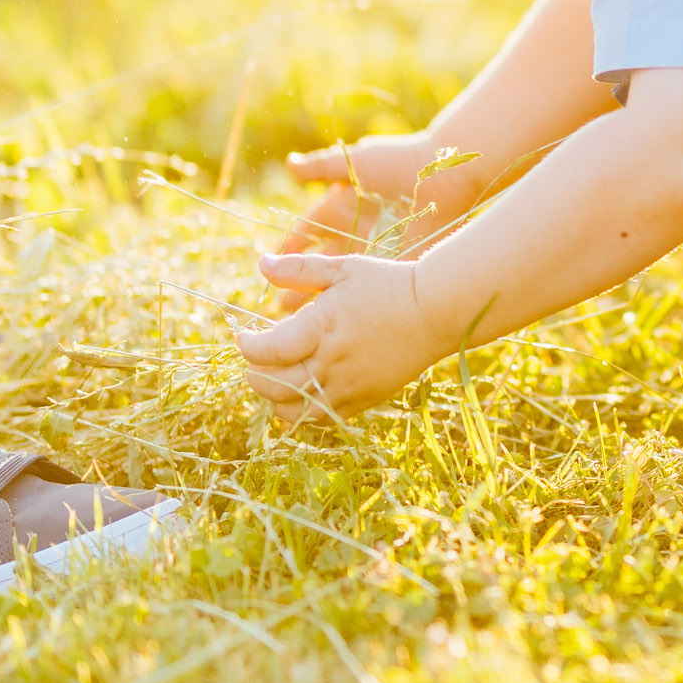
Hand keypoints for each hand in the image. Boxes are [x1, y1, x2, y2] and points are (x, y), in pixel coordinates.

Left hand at [237, 252, 449, 423]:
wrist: (436, 312)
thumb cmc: (388, 284)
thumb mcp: (344, 268)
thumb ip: (299, 269)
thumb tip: (262, 263)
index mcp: (324, 327)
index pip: (269, 351)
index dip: (249, 347)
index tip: (245, 336)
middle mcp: (333, 362)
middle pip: (274, 385)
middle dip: (254, 374)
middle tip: (256, 359)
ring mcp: (348, 386)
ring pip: (294, 410)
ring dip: (274, 398)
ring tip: (275, 378)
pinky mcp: (363, 400)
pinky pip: (320, 419)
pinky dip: (301, 412)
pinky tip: (301, 391)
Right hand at [273, 133, 487, 307]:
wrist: (443, 172)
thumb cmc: (399, 161)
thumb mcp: (356, 162)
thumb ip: (322, 166)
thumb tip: (289, 164)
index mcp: (338, 209)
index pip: (305, 234)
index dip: (287, 251)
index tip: (267, 270)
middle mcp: (352, 232)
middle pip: (319, 264)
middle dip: (299, 285)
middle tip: (280, 309)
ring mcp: (374, 248)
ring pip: (342, 281)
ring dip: (324, 300)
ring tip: (305, 323)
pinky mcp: (396, 260)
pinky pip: (371, 284)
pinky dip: (356, 301)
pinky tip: (342, 319)